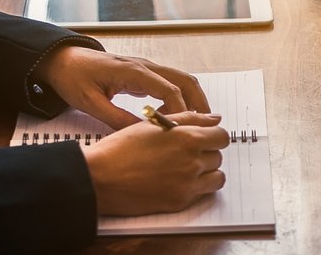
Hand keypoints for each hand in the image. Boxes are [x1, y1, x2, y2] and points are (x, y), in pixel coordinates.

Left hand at [34, 46, 209, 128]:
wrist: (62, 60)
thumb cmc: (73, 78)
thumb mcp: (90, 103)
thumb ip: (116, 118)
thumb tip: (139, 135)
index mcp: (133, 72)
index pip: (169, 90)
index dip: (180, 111)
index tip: (184, 130)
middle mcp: (145, 66)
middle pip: (184, 81)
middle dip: (199, 102)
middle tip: (206, 125)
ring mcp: (146, 68)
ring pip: (181, 80)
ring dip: (192, 99)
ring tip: (196, 123)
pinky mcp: (143, 73)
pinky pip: (170, 83)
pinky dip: (180, 97)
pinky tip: (174, 116)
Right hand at [83, 112, 229, 214]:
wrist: (99, 178)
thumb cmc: (120, 149)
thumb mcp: (153, 124)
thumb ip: (188, 119)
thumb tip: (214, 119)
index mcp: (187, 138)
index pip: (221, 136)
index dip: (213, 136)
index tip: (204, 138)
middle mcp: (192, 161)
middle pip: (218, 156)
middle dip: (207, 153)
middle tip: (187, 153)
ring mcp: (188, 183)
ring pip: (217, 176)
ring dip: (207, 171)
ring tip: (185, 168)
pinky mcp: (180, 201)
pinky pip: (204, 193)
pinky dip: (198, 187)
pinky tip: (180, 181)